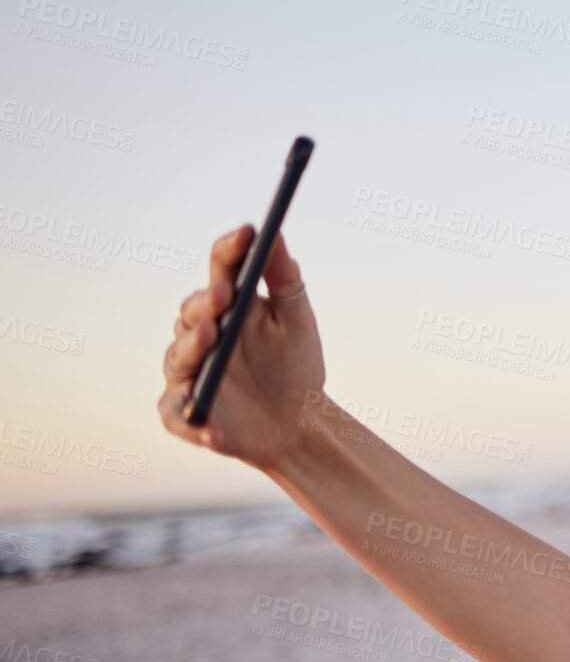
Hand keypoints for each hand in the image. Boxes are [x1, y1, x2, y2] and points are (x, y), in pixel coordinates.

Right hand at [157, 224, 326, 471]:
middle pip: (191, 312)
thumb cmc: (295, 365)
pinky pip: (180, 418)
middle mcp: (199, 337)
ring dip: (191, 347)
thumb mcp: (297, 319)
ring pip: (178, 359)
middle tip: (225, 294)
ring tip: (209, 336)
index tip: (249, 232)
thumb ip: (285, 277)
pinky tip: (213, 429)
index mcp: (226, 308)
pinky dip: (194, 424)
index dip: (230, 250)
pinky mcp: (187, 415)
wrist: (300, 420)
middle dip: (205, 302)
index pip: (220, 270)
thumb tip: (274, 232)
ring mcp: (189, 375)